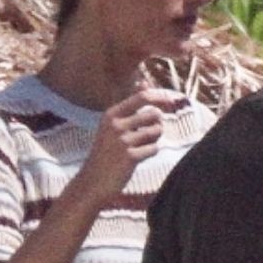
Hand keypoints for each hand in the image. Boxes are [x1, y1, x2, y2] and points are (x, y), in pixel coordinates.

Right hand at [80, 86, 181, 205]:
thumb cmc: (107, 151)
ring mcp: (122, 141)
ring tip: (141, 146)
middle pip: (154, 114)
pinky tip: (138, 158)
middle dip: (157, 123)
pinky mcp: (130, 157)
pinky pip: (154, 148)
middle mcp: (116, 124)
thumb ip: (131, 104)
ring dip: (155, 139)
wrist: (92, 182)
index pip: (142, 96)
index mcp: (111, 114)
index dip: (160, 97)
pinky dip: (150, 152)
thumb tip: (144, 81)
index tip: (170, 101)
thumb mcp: (113, 124)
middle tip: (148, 134)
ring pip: (156, 131)